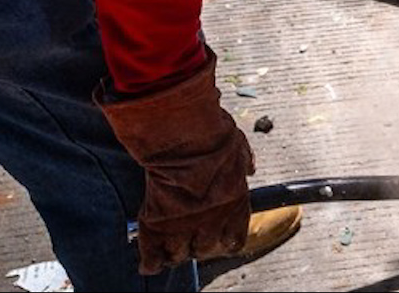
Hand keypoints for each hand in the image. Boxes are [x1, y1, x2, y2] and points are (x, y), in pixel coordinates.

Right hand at [96, 51, 253, 272]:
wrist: (184, 133)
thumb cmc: (212, 134)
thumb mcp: (239, 145)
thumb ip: (244, 161)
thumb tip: (250, 167)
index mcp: (235, 203)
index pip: (235, 238)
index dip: (226, 241)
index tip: (219, 241)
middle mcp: (213, 219)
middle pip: (207, 249)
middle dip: (200, 248)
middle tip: (191, 243)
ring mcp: (184, 224)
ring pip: (180, 254)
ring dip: (175, 254)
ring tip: (169, 250)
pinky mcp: (157, 223)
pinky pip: (152, 253)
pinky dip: (149, 261)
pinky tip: (147, 265)